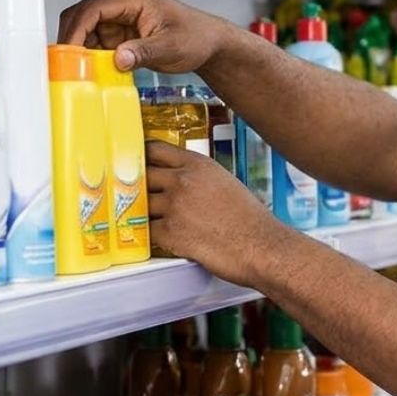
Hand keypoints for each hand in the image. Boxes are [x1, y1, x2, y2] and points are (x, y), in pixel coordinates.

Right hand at [58, 0, 235, 73]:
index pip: (91, 9)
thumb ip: (143, 52)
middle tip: (69, 65)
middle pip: (81, 18)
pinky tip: (98, 72)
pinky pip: (98, 44)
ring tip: (84, 72)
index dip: (75, 31)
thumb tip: (118, 58)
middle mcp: (121, 5)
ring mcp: (120, 19)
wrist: (210, 44)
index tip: (69, 53)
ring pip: (86, 32)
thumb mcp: (171, 47)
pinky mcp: (121, 34)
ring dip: (83, 52)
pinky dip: (95, 58)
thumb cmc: (197, 37)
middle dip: (73, 41)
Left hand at [146, 140, 281, 286]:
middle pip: (141, 176)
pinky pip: (146, 231)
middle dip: (138, 187)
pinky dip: (150, 236)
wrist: (261, 246)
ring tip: (152, 220)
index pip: (155, 150)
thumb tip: (180, 182)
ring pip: (140, 205)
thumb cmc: (251, 220)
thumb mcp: (226, 183)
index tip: (135, 163)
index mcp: (198, 165)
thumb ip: (199, 178)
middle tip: (138, 196)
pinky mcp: (170, 232)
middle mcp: (183, 181)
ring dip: (144, 214)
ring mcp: (174, 206)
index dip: (141, 157)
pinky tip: (160, 238)